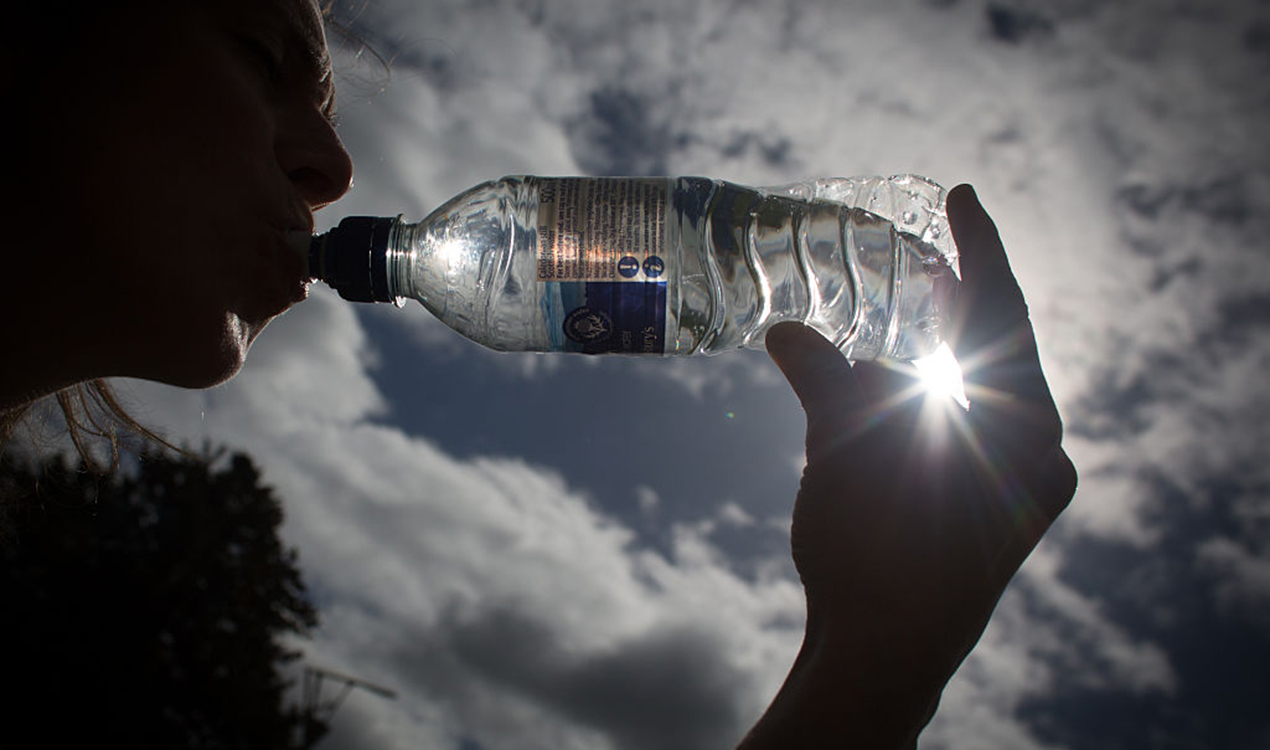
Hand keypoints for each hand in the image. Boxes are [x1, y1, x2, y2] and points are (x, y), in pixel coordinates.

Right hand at [738, 185, 1077, 748]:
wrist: (886, 651)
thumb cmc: (873, 543)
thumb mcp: (842, 444)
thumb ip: (823, 375)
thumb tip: (787, 330)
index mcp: (1022, 418)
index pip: (1004, 306)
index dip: (981, 245)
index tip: (965, 195)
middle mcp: (1039, 447)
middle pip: (1002, 348)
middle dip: (962, 302)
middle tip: (930, 263)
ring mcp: (1025, 487)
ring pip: (989, 394)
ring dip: (946, 355)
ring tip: (908, 321)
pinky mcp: (1000, 516)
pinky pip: (978, 432)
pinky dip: (940, 402)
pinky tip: (900, 394)